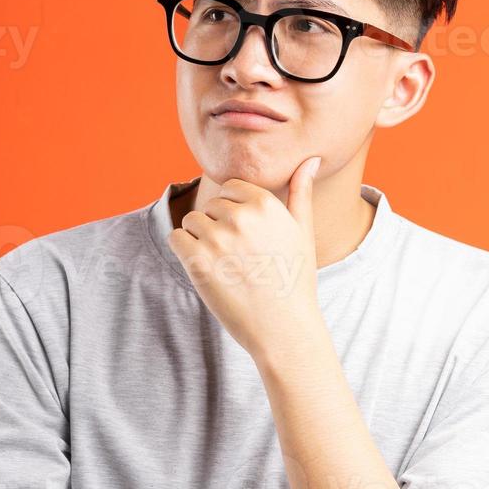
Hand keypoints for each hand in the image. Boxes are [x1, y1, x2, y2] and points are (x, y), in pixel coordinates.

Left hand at [166, 158, 324, 359]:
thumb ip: (301, 192)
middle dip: (219, 227)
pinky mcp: (197, 262)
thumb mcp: (303, 232)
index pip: (231, 188)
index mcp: (266, 204)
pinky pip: (176, 239)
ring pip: (192, 221)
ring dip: (200, 239)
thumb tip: (312, 159)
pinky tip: (206, 270)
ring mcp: (218, 239)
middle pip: (211, 205)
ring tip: (225, 266)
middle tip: (239, 259)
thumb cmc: (295, 281)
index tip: (247, 238)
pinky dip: (185, 253)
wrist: (283, 329)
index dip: (236, 212)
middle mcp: (241, 217)